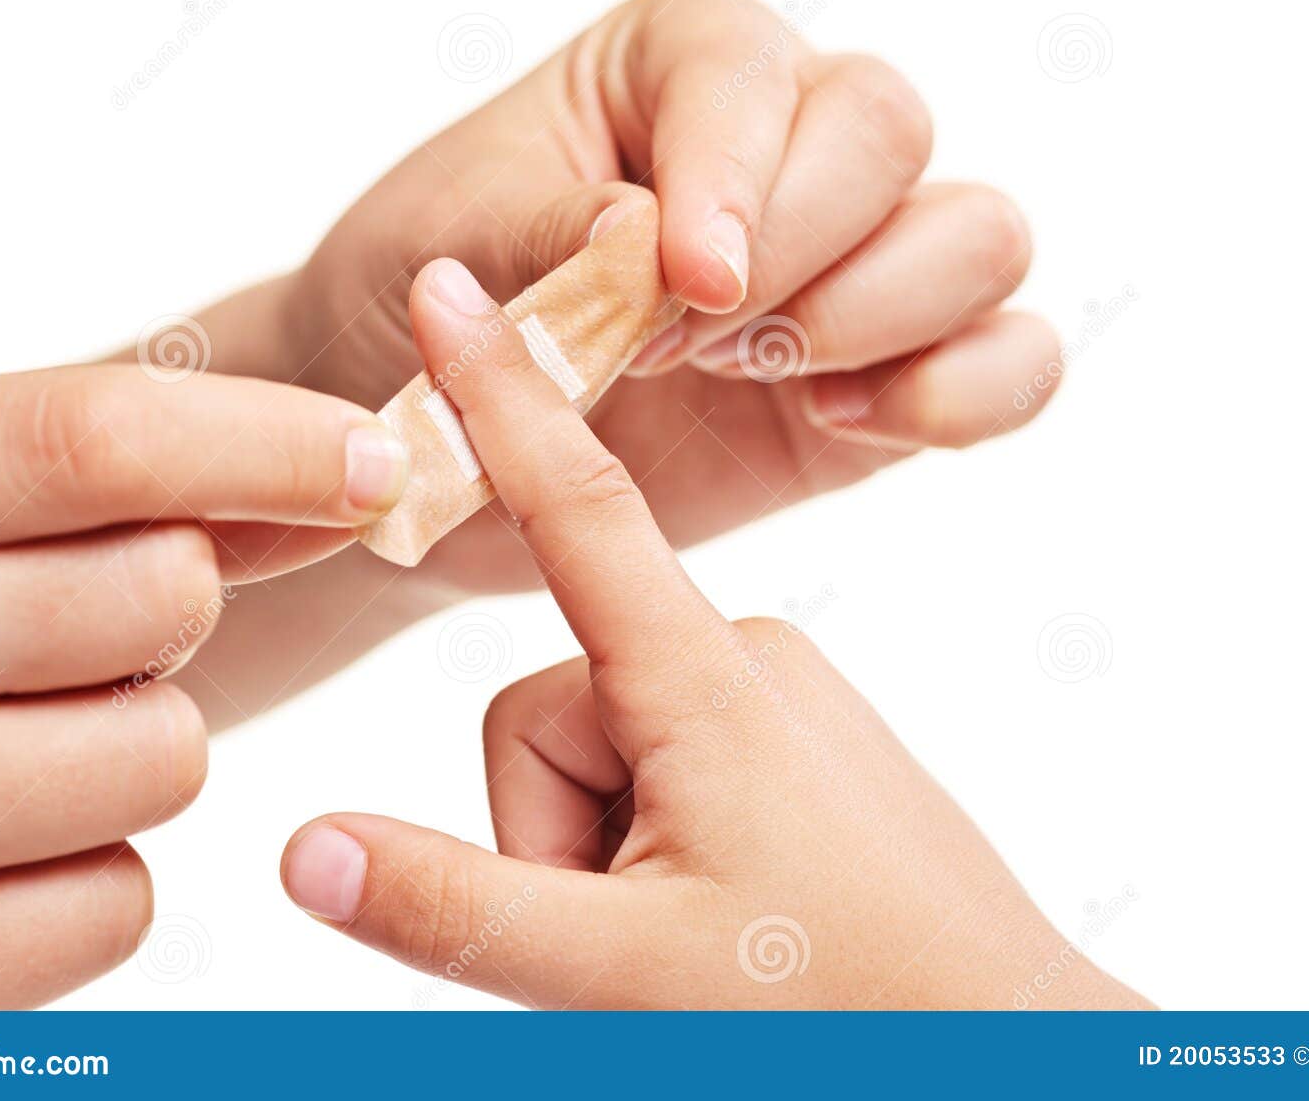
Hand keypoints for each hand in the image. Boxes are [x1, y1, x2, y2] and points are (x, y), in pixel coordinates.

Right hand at [0, 364, 403, 1007]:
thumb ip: (88, 484)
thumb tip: (344, 477)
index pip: (90, 441)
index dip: (266, 442)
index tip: (374, 458)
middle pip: (162, 598)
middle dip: (160, 604)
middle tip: (53, 629)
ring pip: (165, 755)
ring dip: (127, 743)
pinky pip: (118, 901)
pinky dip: (83, 873)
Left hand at [272, 0, 1058, 592]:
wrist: (441, 438)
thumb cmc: (422, 306)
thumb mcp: (450, 248)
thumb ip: (557, 236)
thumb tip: (659, 239)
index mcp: (681, 66)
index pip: (759, 80)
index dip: (736, 182)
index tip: (684, 288)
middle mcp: (791, 140)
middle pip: (892, 135)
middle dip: (797, 255)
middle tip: (680, 346)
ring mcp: (855, 260)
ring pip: (981, 238)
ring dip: (876, 321)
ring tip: (746, 381)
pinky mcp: (887, 372)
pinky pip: (1012, 362)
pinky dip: (962, 396)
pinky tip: (836, 424)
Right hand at [277, 265, 1142, 1008]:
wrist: (1008, 1046)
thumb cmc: (843, 1011)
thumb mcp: (625, 973)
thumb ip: (452, 909)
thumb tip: (301, 848)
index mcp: (704, 682)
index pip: (577, 504)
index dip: (497, 392)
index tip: (448, 284)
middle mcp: (746, 658)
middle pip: (552, 714)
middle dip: (552, 835)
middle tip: (635, 941)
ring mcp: (777, 700)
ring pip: (603, 749)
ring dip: (604, 856)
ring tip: (690, 939)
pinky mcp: (794, 740)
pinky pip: (668, 762)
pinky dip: (655, 845)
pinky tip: (724, 916)